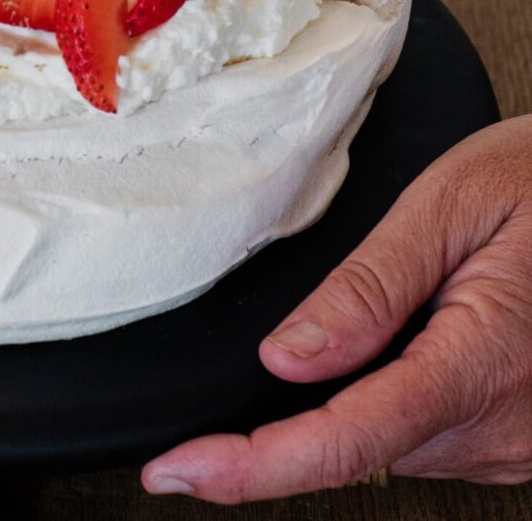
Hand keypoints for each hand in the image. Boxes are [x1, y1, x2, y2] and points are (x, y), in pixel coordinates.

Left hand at [142, 115, 531, 501]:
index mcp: (487, 359)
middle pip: (358, 445)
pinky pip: (425, 434)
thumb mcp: (454, 204)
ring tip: (403, 305)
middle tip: (304, 329)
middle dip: (298, 409)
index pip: (347, 438)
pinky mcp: (520, 440)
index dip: (251, 465)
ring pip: (388, 443)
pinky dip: (394, 396)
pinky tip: (416, 337)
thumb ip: (370, 287)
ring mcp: (521, 441)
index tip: (179, 472)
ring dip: (356, 396)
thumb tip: (287, 357)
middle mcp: (509, 422)